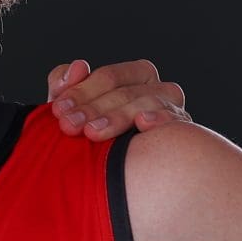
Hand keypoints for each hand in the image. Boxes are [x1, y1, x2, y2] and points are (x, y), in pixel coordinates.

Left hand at [46, 59, 186, 138]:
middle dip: (93, 108)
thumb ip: (65, 88)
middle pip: (125, 91)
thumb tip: (78, 66)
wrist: (116, 174)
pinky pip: (175, 119)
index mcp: (133, 76)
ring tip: (93, 132)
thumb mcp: (73, 112)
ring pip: (146, 102)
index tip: (59, 109)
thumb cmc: (92, 134)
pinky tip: (142, 123)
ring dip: (117, 116)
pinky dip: (160, 118)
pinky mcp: (182, 129)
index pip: (108, 78)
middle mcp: (157, 87)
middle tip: (69, 126)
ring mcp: (173, 108)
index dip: (81, 91)